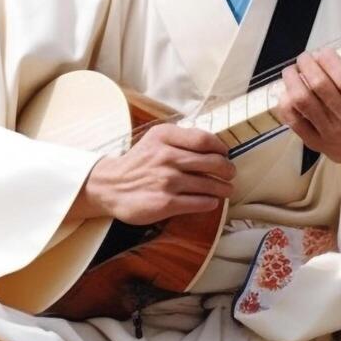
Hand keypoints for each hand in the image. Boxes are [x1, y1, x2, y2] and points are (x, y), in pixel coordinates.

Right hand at [72, 124, 234, 224]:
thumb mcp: (155, 140)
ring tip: (226, 190)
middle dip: (227, 170)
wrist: (110, 186)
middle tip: (230, 174)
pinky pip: (199, 203)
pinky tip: (211, 202)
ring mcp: (166, 181)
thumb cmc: (138, 163)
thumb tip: (213, 145)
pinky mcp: (166, 203)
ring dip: (223, 188)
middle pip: (213, 162)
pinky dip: (210, 202)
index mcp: (164, 137)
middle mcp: (166, 157)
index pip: (205, 140)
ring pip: (209, 185)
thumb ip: (180, 139)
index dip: (221, 148)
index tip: (224, 154)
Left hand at [272, 48, 340, 165]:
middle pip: (320, 86)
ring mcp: (330, 134)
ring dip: (292, 80)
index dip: (330, 60)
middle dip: (307, 64)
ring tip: (292, 71)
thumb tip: (332, 53)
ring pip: (302, 101)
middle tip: (304, 58)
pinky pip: (292, 120)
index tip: (323, 52)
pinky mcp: (314, 143)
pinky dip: (285, 102)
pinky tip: (288, 92)